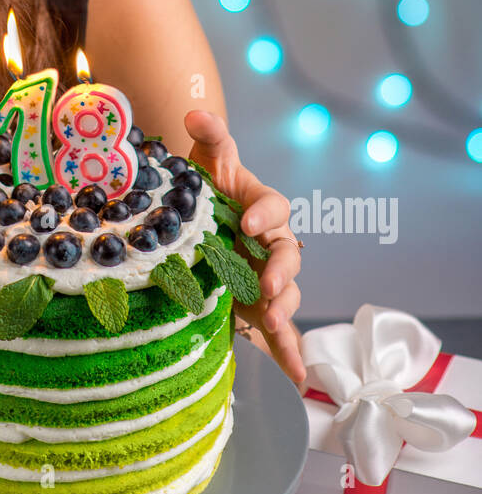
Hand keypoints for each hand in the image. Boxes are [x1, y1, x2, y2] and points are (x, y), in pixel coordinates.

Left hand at [184, 110, 304, 385]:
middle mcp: (271, 243)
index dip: (264, 213)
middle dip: (280, 270)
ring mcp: (268, 278)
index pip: (274, 206)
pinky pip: (280, 334)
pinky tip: (297, 379)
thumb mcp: (205, 163)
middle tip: (267, 283)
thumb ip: (209, 137)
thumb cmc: (207, 189)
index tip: (247, 222)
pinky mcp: (260, 309)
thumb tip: (195, 113)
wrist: (200, 222)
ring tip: (274, 324)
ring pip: (287, 295)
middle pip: (287, 256)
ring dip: (284, 311)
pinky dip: (289, 356)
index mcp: (261, 206)